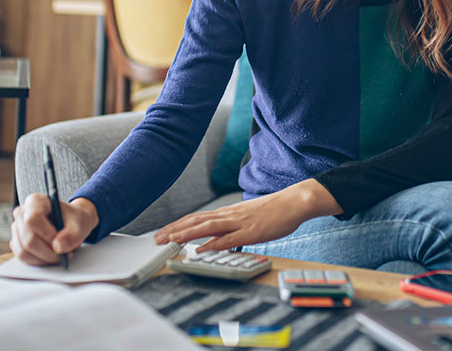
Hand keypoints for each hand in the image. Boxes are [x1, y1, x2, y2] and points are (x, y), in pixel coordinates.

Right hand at [10, 194, 99, 264]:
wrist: (72, 223)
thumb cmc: (74, 219)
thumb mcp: (80, 223)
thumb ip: (72, 234)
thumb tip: (57, 247)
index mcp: (36, 201)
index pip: (33, 220)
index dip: (46, 235)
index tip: (60, 244)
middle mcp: (22, 213)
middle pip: (27, 239)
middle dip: (47, 252)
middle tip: (63, 255)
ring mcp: (17, 228)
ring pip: (23, 251)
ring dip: (43, 259)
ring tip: (59, 256)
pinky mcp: (17, 242)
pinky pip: (22, 257)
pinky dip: (37, 261)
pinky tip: (50, 257)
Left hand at [153, 179, 341, 251]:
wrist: (294, 202)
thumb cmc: (273, 211)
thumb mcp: (247, 218)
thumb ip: (230, 228)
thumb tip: (214, 239)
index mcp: (228, 213)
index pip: (197, 218)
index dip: (178, 225)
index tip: (163, 233)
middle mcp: (230, 215)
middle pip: (196, 221)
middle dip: (175, 230)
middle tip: (157, 239)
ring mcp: (239, 222)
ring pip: (208, 227)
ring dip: (187, 234)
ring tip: (171, 241)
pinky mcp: (251, 231)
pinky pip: (229, 238)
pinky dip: (213, 243)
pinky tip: (201, 248)